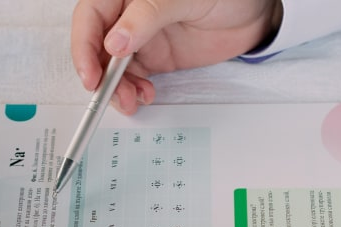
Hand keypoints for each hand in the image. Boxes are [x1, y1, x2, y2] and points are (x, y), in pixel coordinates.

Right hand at [71, 0, 282, 113]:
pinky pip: (134, 78)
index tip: (91, 74)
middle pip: (97, 46)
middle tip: (111, 95)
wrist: (256, 12)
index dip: (84, 45)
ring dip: (116, 89)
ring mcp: (141, 37)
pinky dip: (134, 92)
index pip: (91, 16)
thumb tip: (115, 42)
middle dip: (100, 74)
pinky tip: (144, 96)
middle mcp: (129, 13)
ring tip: (132, 100)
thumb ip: (148, 16)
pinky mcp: (156, 59)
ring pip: (113, 68)